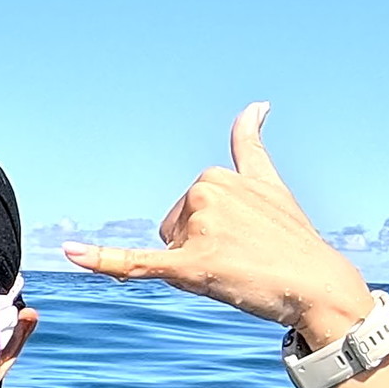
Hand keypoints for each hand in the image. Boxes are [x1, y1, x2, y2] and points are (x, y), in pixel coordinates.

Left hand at [60, 103, 372, 349]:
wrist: (318, 285)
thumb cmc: (292, 240)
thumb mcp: (269, 184)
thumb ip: (251, 144)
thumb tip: (256, 103)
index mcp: (214, 175)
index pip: (188, 206)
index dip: (214, 226)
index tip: (248, 236)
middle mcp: (204, 193)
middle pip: (172, 229)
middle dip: (199, 247)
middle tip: (242, 257)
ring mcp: (198, 229)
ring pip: (167, 252)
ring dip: (194, 266)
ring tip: (236, 269)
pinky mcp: (190, 266)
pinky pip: (136, 263)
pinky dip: (103, 261)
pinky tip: (70, 253)